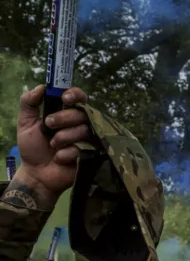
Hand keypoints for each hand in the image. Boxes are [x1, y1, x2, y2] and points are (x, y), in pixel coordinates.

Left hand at [14, 86, 93, 208]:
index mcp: (66, 113)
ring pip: (83, 131)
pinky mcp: (92, 155)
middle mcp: (80, 124)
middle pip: (82, 113)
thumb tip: (41, 87)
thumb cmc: (33, 148)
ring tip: (53, 146)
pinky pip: (82, 149)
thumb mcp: (25, 123)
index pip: (79, 97)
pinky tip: (59, 159)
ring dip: (62, 138)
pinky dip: (65, 154)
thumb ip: (29, 103)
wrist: (36, 173)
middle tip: (48, 125)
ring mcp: (87, 140)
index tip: (65, 98)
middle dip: (63, 118)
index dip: (75, 94)